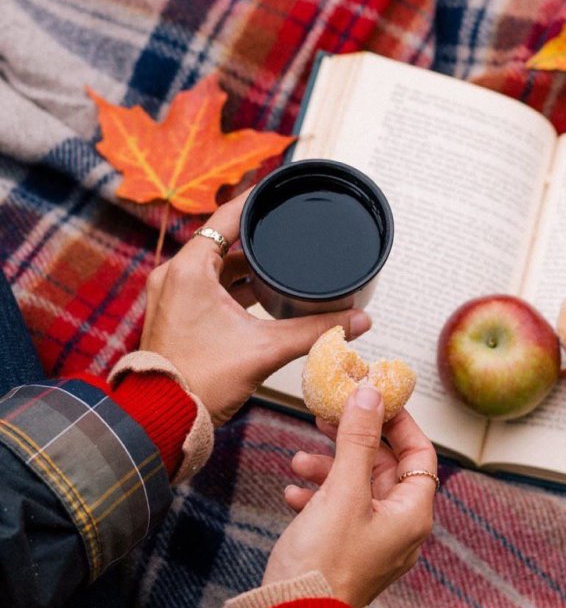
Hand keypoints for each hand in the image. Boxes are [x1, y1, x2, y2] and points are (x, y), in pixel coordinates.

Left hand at [140, 190, 371, 424]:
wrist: (164, 419)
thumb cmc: (201, 382)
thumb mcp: (266, 350)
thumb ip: (316, 331)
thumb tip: (360, 320)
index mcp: (189, 269)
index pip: (227, 216)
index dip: (257, 199)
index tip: (281, 188)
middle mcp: (175, 275)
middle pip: (223, 239)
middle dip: (259, 238)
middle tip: (292, 231)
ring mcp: (172, 294)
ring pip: (217, 264)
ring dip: (247, 265)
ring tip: (284, 264)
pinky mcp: (177, 313)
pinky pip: (209, 285)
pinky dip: (235, 285)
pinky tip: (263, 294)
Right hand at [263, 386, 436, 607]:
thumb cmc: (324, 565)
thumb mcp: (342, 491)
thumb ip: (358, 440)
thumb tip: (370, 395)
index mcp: (412, 513)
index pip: (419, 453)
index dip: (398, 423)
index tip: (374, 399)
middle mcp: (399, 526)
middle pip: (384, 467)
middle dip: (353, 441)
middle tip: (328, 418)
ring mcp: (373, 540)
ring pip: (357, 487)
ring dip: (329, 468)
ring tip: (299, 461)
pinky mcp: (347, 550)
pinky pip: (339, 510)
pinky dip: (318, 495)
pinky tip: (293, 493)